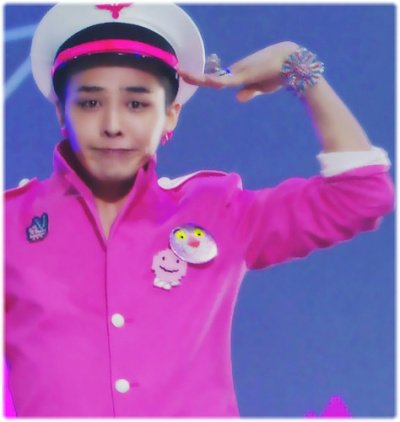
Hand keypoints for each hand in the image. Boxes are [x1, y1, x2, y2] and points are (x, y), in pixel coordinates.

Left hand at [178, 41, 298, 101]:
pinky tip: (204, 80)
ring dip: (199, 77)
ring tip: (183, 73)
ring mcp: (240, 72)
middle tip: (179, 72)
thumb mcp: (261, 87)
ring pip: (215, 78)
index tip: (190, 77)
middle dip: (195, 76)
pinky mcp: (246, 75)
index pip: (217, 78)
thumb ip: (249, 92)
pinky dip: (215, 80)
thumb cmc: (278, 73)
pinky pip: (227, 80)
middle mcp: (236, 71)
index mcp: (239, 74)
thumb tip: (237, 98)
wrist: (292, 61)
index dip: (202, 78)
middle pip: (212, 77)